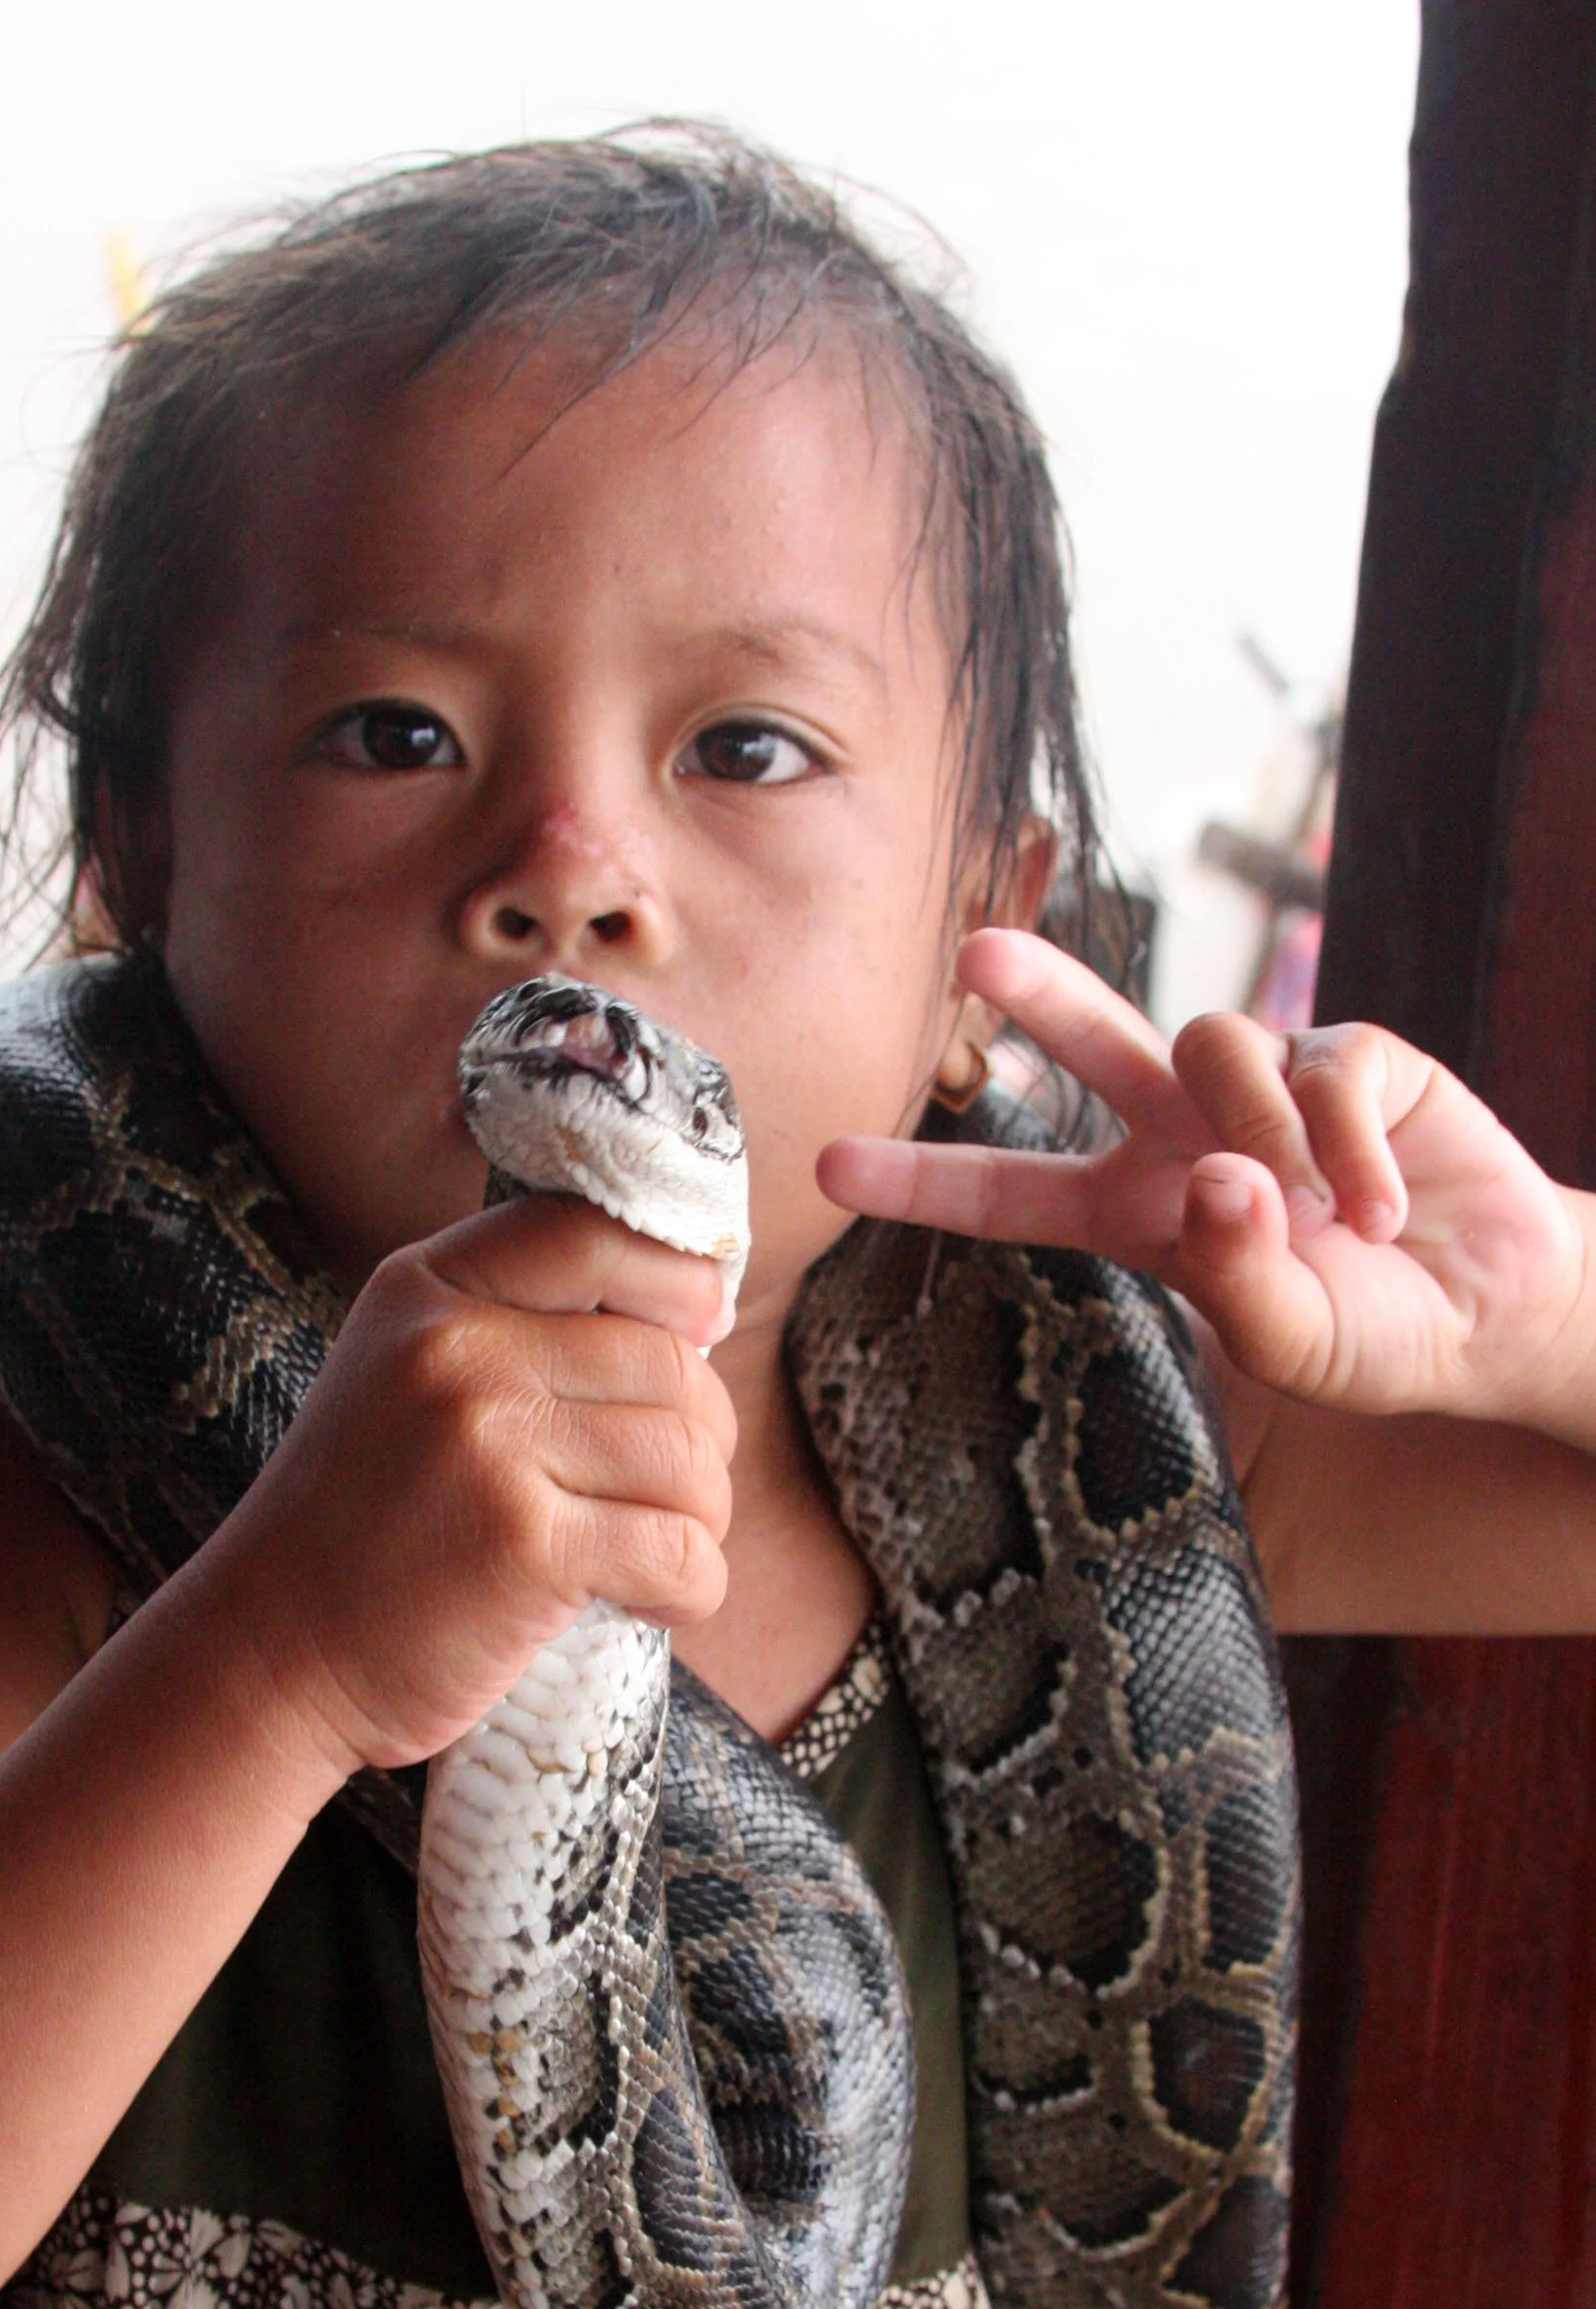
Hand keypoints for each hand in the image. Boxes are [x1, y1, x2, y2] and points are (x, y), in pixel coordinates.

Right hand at [208, 1193, 736, 1774]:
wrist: (268, 1655)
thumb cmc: (360, 1524)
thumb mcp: (403, 1377)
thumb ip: (517, 1329)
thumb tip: (697, 1315)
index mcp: (425, 1290)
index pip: (592, 1233)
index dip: (675, 1278)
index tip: (702, 1329)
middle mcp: (455, 1348)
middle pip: (667, 1360)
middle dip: (702, 1435)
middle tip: (669, 1496)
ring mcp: (488, 1441)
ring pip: (688, 1458)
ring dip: (701, 1519)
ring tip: (655, 1553)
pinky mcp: (525, 1543)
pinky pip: (680, 1550)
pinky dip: (692, 1587)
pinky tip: (650, 1602)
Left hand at [817, 928, 1594, 1437]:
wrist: (1493, 1308)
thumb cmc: (1373, 1331)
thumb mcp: (1294, 1341)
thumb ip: (1241, 1276)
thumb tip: (1218, 1177)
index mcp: (1138, 1212)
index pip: (1013, 1192)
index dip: (924, 1178)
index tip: (827, 1165)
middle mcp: (1183, 1135)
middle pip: (1093, 1040)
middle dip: (1039, 991)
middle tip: (977, 955)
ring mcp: (1265, 1087)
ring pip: (1216, 1047)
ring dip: (1265, 1129)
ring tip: (1332, 1215)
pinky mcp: (1352, 1055)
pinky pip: (1327, 1065)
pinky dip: (1353, 1142)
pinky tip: (1384, 1203)